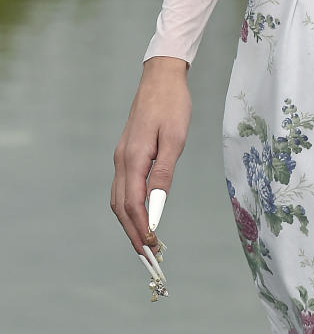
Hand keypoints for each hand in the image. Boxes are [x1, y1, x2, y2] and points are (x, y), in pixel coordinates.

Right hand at [111, 56, 190, 255]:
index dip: (142, 229)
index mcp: (133, 159)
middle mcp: (121, 161)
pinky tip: (141, 214)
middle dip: (133, 232)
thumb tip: (156, 205)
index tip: (153, 248)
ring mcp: (121, 157)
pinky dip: (129, 206)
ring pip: (119, 199)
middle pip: (121, 207)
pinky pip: (123, 187)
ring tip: (144, 241)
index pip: (134, 205)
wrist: (160, 77)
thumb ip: (164, 173)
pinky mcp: (126, 152)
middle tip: (149, 255)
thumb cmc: (172, 105)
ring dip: (129, 222)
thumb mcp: (175, 138)